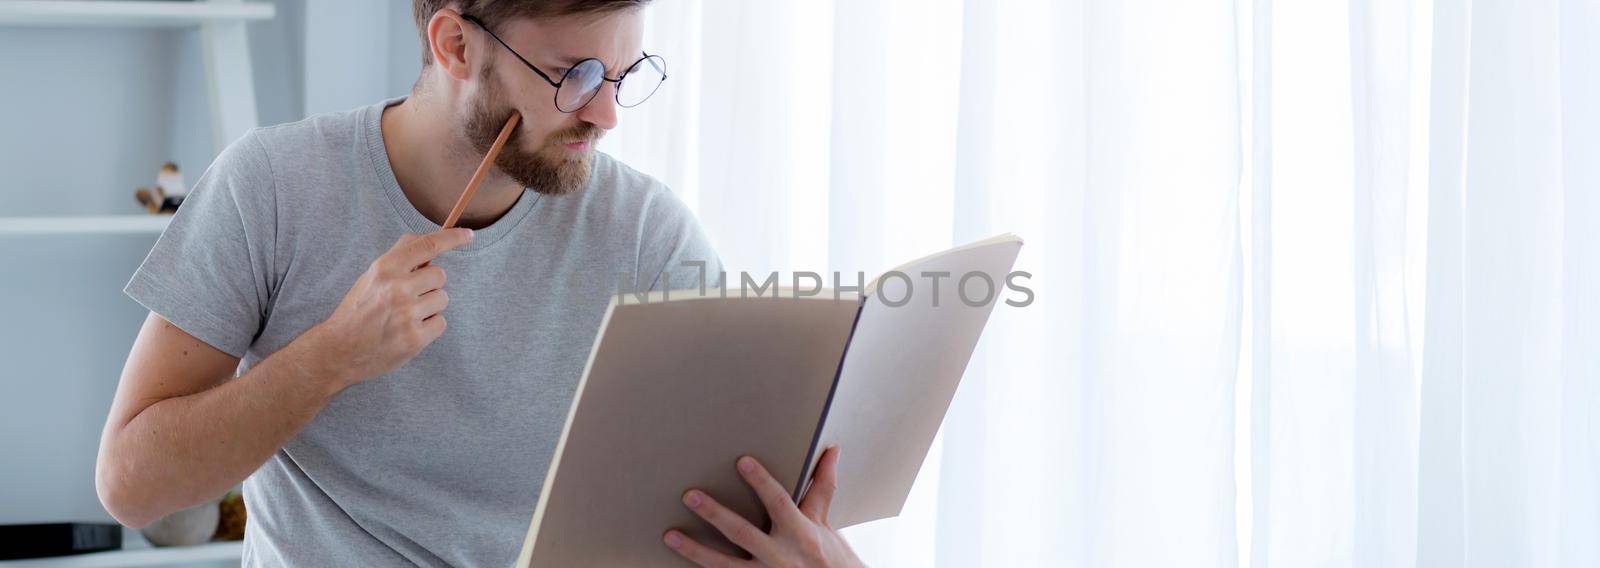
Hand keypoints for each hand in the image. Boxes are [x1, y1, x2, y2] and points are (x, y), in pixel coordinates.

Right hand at [307, 228, 472, 388]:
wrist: (338, 351)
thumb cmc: (358, 311)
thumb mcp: (370, 277)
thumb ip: (398, 259)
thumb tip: (427, 243)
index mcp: (385, 269)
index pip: (427, 246)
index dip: (452, 237)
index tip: (469, 234)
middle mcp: (397, 288)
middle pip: (440, 275)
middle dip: (429, 285)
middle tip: (408, 297)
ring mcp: (407, 315)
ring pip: (442, 299)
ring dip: (429, 307)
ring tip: (404, 316)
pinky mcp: (415, 338)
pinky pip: (441, 323)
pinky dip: (429, 327)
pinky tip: (408, 331)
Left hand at [665, 446, 864, 567]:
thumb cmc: (829, 558)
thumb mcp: (824, 523)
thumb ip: (822, 487)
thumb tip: (831, 450)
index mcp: (800, 534)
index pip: (777, 502)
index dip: (760, 481)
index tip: (742, 461)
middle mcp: (780, 557)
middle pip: (742, 533)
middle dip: (714, 514)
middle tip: (690, 495)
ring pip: (724, 564)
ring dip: (694, 550)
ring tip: (670, 535)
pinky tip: (676, 565)